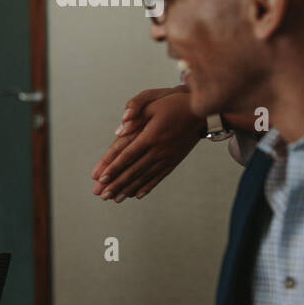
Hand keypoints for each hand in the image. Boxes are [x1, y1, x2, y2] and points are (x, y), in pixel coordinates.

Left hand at [91, 86, 202, 200]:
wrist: (203, 113)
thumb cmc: (174, 105)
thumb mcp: (153, 105)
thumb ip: (135, 117)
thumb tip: (119, 131)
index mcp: (151, 136)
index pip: (127, 155)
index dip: (113, 167)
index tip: (100, 178)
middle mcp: (159, 150)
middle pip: (133, 170)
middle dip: (116, 183)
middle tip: (102, 195)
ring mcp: (167, 157)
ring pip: (145, 176)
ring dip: (128, 188)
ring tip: (115, 199)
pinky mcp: (174, 161)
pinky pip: (159, 177)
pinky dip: (147, 187)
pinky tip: (136, 195)